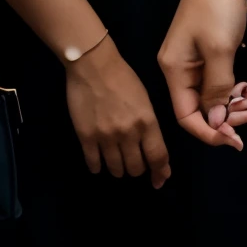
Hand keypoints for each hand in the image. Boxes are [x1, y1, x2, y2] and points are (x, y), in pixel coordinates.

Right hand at [64, 35, 184, 188]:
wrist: (94, 66)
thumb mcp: (145, 99)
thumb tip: (152, 146)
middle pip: (136, 168)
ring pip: (116, 169)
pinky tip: (100, 162)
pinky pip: (93, 163)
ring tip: (119, 162)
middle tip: (136, 165)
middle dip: (138, 169)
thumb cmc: (123, 77)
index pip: (157, 156)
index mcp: (146, 122)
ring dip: (119, 169)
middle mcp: (128, 134)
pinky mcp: (85, 138)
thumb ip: (148, 124)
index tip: (160, 179)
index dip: (160, 171)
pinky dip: (98, 166)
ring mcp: (105, 138)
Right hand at [157, 0, 246, 148]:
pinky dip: (234, 85)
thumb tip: (217, 122)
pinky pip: (218, 78)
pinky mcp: (207, 48)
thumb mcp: (220, 50)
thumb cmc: (217, 7)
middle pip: (199, 107)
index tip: (234, 140)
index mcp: (174, 70)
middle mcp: (179, 67)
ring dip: (234, 101)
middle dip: (227, 117)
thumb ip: (217, 88)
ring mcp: (192, 57)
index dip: (209, 132)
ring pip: (212, 93)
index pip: (186, 116)